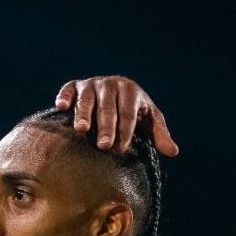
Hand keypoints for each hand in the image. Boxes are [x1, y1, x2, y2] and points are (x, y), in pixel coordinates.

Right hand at [54, 77, 180, 155]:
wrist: (115, 91)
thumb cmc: (134, 111)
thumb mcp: (148, 120)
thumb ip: (159, 134)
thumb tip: (174, 152)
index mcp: (131, 90)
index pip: (128, 113)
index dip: (125, 131)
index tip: (121, 149)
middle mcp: (111, 84)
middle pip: (108, 108)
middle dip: (106, 128)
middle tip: (104, 146)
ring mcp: (92, 84)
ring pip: (87, 100)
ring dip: (83, 114)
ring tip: (81, 130)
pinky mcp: (75, 85)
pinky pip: (69, 89)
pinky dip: (65, 97)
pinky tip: (61, 107)